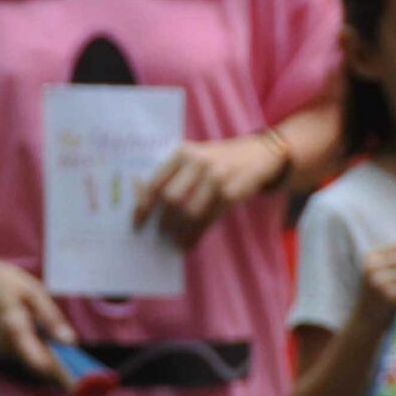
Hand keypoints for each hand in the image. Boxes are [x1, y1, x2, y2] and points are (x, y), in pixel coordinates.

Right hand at [0, 242, 74, 385]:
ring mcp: (5, 350)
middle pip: (42, 368)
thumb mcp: (34, 293)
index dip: (60, 374)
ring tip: (87, 375)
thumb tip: (70, 342)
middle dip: (67, 375)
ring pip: (38, 366)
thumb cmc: (8, 284)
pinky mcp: (8, 351)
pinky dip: (51, 361)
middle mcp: (7, 345)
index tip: (79, 384)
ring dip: (61, 369)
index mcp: (14, 328)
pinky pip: (33, 360)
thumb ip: (51, 318)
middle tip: (96, 383)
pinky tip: (69, 361)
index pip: (38, 359)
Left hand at [133, 135, 284, 249]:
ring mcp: (217, 178)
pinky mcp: (232, 194)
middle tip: (159, 235)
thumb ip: (172, 172)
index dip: (144, 205)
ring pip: (190, 213)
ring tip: (174, 243)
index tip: (137, 223)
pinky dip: (197, 235)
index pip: (156, 182)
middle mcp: (199, 163)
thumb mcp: (194, 156)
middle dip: (162, 221)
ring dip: (179, 232)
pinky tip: (190, 243)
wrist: (257, 154)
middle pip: (171, 199)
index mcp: (183, 152)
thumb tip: (143, 197)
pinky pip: (209, 220)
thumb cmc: (218, 159)